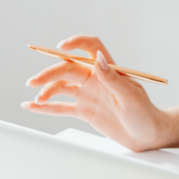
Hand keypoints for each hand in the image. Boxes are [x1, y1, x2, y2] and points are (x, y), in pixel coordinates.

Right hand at [22, 35, 170, 151]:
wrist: (147, 135)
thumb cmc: (144, 113)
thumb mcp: (130, 96)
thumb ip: (112, 78)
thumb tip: (96, 59)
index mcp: (108, 70)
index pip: (90, 47)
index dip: (76, 43)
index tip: (61, 47)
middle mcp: (95, 79)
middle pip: (68, 68)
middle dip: (49, 73)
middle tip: (34, 82)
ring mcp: (88, 94)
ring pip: (62, 86)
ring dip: (46, 90)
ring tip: (36, 100)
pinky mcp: (84, 111)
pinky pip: (61, 107)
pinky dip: (46, 107)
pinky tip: (31, 106)